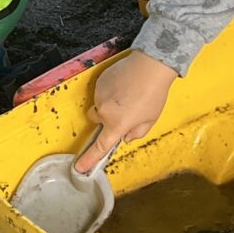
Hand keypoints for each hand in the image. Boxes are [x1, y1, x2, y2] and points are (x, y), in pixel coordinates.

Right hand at [78, 50, 176, 172]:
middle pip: (96, 120)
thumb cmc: (154, 93)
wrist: (150, 65)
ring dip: (109, 103)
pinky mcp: (99, 81)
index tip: (80, 167)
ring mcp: (99, 95)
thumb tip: (125, 136)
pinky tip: (124, 84)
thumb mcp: (150, 120)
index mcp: (117, 124)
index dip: (89, 159)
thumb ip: (136, 133)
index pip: (100, 146)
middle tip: (123, 110)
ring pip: (99, 104)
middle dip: (105, 118)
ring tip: (127, 93)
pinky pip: (101, 91)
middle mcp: (104, 111)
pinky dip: (109, 90)